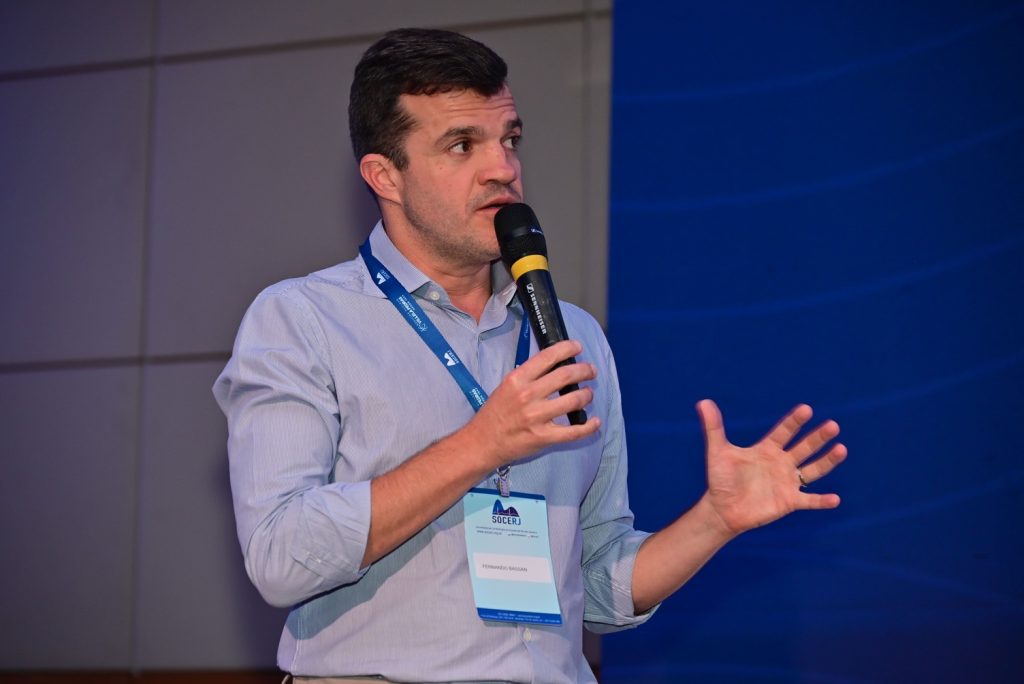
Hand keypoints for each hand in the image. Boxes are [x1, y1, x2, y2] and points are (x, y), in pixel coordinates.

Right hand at [468, 339, 600, 466]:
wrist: (482, 443)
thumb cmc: (494, 414)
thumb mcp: (506, 386)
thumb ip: (528, 376)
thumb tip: (552, 365)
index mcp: (518, 379)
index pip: (548, 357)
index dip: (567, 349)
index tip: (577, 347)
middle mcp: (528, 395)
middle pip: (566, 376)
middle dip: (584, 370)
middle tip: (591, 371)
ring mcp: (537, 417)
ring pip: (574, 400)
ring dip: (587, 395)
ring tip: (588, 394)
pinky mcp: (544, 437)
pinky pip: (574, 431)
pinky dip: (589, 426)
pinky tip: (595, 422)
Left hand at [697, 399, 845, 535]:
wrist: (722, 508)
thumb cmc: (721, 479)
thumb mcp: (718, 452)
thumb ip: (714, 428)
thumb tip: (703, 402)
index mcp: (766, 449)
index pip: (783, 432)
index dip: (794, 421)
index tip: (806, 409)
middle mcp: (781, 463)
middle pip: (804, 447)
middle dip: (818, 437)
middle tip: (833, 425)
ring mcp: (787, 482)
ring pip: (812, 469)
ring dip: (827, 461)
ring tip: (841, 449)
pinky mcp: (789, 501)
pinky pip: (809, 500)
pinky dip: (821, 501)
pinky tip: (835, 499)